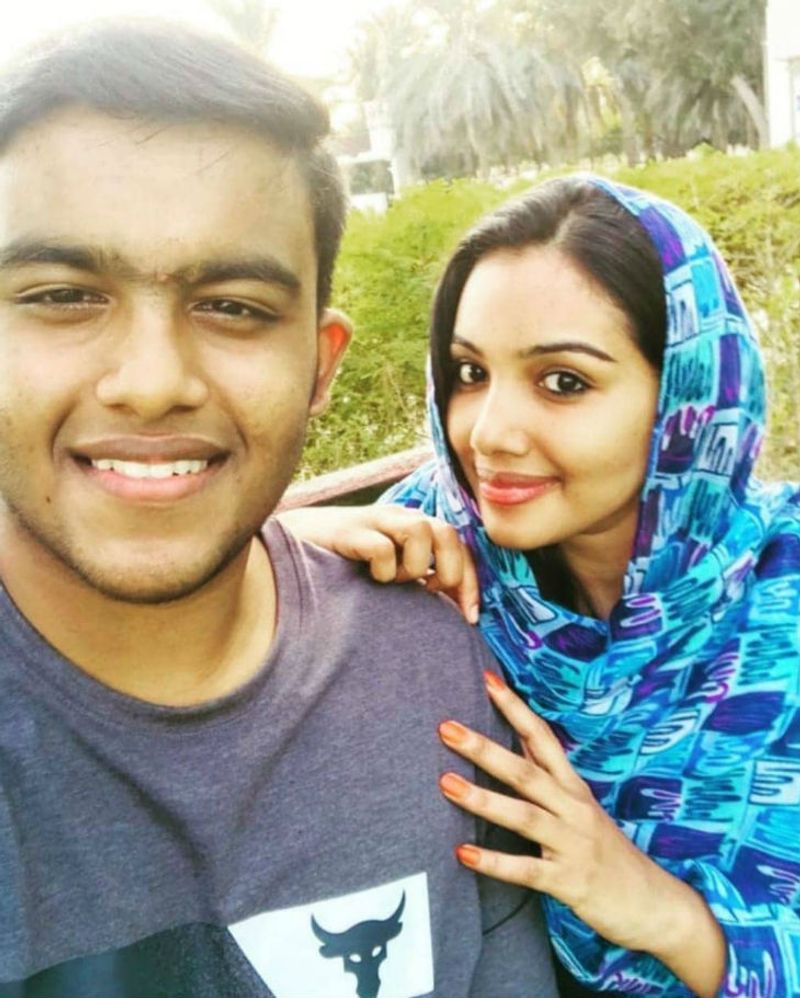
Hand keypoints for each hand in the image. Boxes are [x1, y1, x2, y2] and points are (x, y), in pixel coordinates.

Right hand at [277, 505, 479, 621]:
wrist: (294, 541)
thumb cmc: (345, 563)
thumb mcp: (389, 572)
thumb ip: (417, 583)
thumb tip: (456, 616)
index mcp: (414, 529)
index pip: (458, 547)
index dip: (470, 582)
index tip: (470, 619)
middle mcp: (399, 519)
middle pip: (447, 532)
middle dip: (448, 570)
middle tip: (428, 591)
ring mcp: (375, 521)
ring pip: (420, 530)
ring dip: (414, 565)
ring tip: (393, 581)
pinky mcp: (349, 530)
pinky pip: (382, 547)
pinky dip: (383, 568)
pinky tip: (370, 578)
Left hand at [438, 672, 725, 988]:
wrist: (655, 904)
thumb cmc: (608, 853)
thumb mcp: (581, 807)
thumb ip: (549, 776)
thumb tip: (518, 739)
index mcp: (574, 788)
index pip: (542, 737)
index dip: (515, 707)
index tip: (487, 679)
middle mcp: (574, 809)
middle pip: (525, 771)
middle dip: (484, 748)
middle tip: (446, 728)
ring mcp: (572, 844)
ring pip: (524, 815)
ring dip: (483, 799)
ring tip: (446, 783)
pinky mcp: (569, 881)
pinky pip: (527, 870)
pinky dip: (494, 862)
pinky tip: (464, 854)